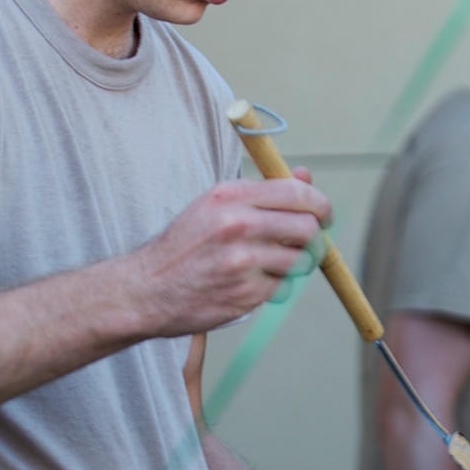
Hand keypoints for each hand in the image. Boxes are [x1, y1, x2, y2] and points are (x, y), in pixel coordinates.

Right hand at [132, 174, 331, 335]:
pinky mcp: (245, 294)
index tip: (323, 215)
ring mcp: (242, 262)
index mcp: (229, 196)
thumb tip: (307, 175)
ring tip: (270, 265)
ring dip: (295, 265)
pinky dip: (275, 287)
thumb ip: (264, 191)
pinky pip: (283, 287)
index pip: (297, 193)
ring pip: (300, 261)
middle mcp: (237, 225)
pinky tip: (251, 283)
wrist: (146, 289)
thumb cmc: (185, 245)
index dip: (320, 204)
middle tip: (306, 245)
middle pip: (307, 228)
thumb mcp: (215, 205)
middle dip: (315, 238)